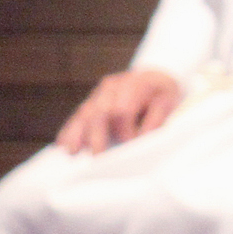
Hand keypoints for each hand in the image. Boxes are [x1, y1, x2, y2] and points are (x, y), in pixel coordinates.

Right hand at [56, 69, 182, 154]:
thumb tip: (141, 138)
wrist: (154, 76)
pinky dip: (70, 130)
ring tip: (71, 152)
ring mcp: (99, 93)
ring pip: (85, 112)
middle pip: (99, 111)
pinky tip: (63, 143)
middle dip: (97, 135)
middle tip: (97, 157)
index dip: (124, 129)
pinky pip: (78, 115)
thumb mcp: (169, 101)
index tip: (129, 145)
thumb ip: (156, 119)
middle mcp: (113, 86)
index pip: (123, 108)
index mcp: (135, 84)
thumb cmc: (162, 92)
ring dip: (77, 133)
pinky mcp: (91, 101)